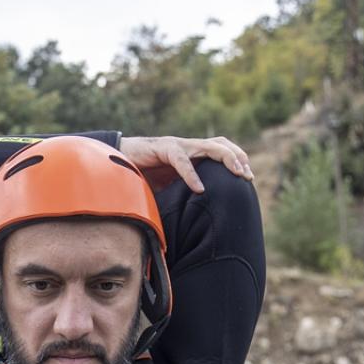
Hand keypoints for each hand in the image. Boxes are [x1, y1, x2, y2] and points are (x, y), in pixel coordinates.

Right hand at [120, 136, 252, 193]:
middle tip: (248, 176)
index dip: (237, 159)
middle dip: (238, 158)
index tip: (249, 178)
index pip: (221, 149)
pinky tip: (200, 189)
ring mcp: (175, 146)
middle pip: (221, 144)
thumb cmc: (140, 177)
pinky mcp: (161, 149)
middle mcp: (187, 147)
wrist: (114, 163)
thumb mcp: (168, 189)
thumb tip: (198, 219)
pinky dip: (191, 175)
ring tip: (238, 173)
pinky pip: (181, 160)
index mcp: (191, 155)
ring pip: (208, 146)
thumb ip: (183, 196)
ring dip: (226, 158)